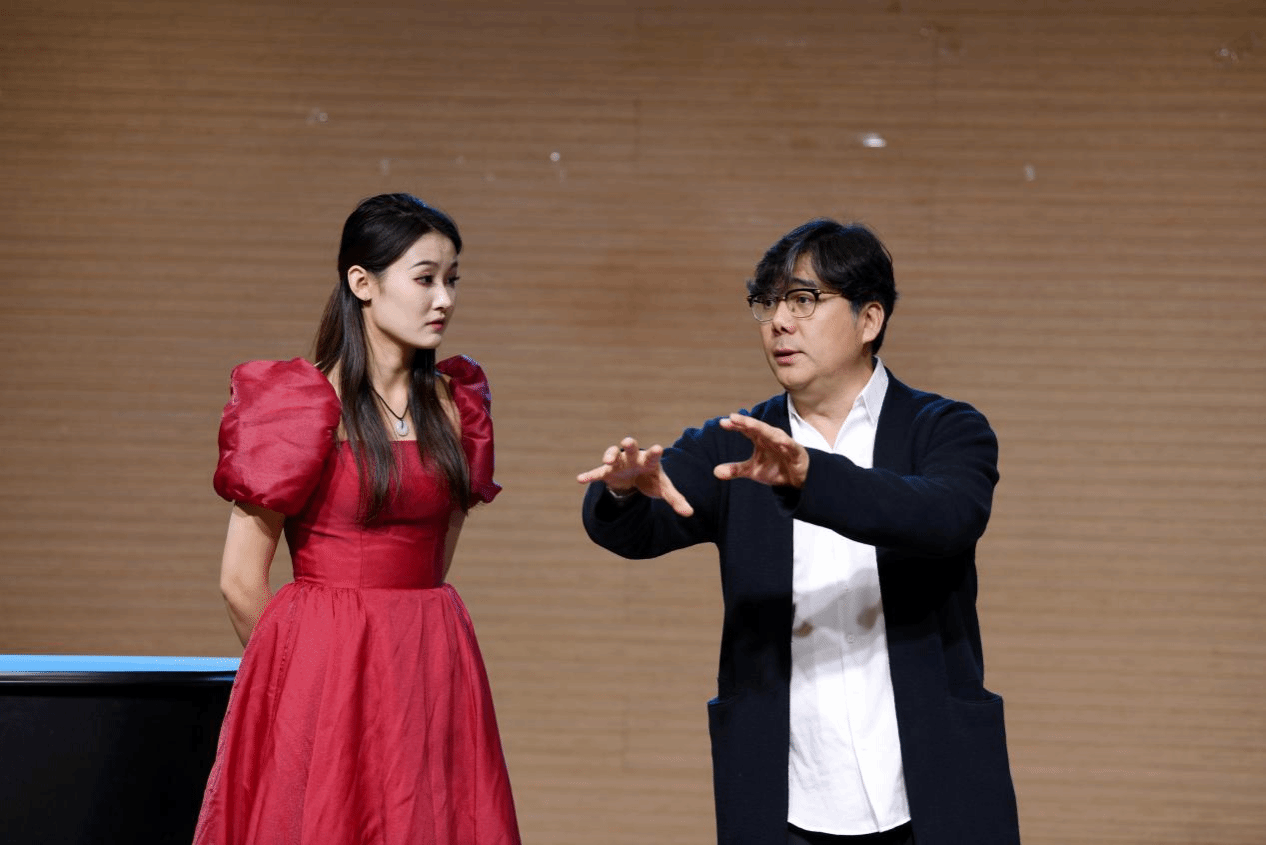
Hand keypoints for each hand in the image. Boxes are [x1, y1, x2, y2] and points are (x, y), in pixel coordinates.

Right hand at [577, 437, 693, 516]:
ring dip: (609, 455)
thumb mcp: (664, 489)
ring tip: (607, 460)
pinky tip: (580, 479)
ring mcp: (619, 463)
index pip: (653, 455)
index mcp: (649, 461)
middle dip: (629, 445)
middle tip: (628, 441)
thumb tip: (690, 514)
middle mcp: (633, 458)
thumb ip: (676, 499)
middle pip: (631, 449)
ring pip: (612, 455)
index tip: (658, 448)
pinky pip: (597, 473)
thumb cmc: (652, 480)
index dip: (654, 452)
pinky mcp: (607, 472)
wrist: (636, 478)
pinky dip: (589, 475)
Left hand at [713, 413, 808, 487]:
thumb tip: (715, 471)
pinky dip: (786, 443)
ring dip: (762, 428)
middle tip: (733, 417)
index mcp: (760, 439)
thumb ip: (735, 469)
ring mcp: (784, 443)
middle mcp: (771, 437)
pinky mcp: (796, 452)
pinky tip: (780, 441)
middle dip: (746, 422)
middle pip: (757, 427)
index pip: (746, 429)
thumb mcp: (752, 470)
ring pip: (772, 433)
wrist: (797, 479)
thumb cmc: (775, 468)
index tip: (722, 423)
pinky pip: (791, 446)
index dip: (735, 425)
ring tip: (749, 424)